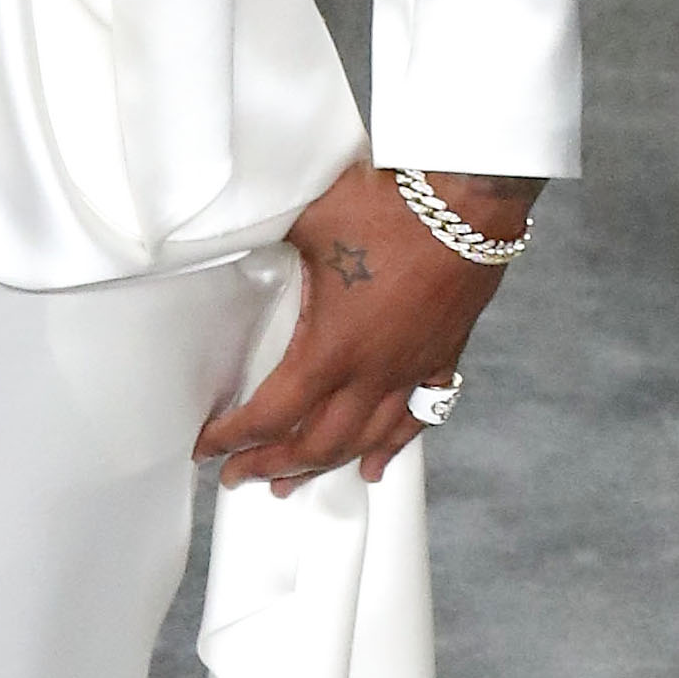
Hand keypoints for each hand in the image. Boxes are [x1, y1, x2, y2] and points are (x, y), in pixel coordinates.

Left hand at [196, 161, 536, 493]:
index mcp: (331, 347)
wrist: (468, 196)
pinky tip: (376, 464)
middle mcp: (373, 371)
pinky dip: (393, 446)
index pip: (272, 414)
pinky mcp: (443, 354)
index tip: (209, 447)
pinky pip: (420, 417)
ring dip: (326, 466)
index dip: (235, 438)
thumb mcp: (307, 223)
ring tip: (294, 482)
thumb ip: (267, 242)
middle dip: (272, 464)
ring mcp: (412, 368)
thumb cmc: (388, 205)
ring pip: (366, 440)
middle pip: (316, 443)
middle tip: (240, 475)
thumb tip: (230, 236)